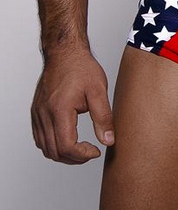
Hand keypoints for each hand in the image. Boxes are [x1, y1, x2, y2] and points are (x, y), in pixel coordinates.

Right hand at [31, 47, 113, 163]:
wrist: (64, 52)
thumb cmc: (81, 67)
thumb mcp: (99, 91)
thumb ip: (103, 117)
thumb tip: (108, 140)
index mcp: (60, 110)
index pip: (67, 146)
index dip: (83, 155)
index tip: (96, 151)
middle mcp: (44, 115)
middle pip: (54, 152)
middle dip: (74, 158)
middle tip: (91, 152)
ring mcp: (38, 114)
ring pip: (45, 147)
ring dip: (62, 154)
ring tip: (81, 149)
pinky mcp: (36, 112)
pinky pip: (40, 138)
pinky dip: (52, 144)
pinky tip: (66, 139)